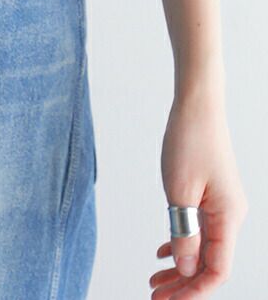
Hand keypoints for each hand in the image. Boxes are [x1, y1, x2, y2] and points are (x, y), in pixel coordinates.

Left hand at [149, 85, 247, 294]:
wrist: (197, 106)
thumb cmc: (189, 141)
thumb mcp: (179, 191)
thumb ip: (183, 233)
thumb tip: (185, 270)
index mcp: (228, 218)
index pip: (216, 271)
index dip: (194, 291)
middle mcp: (230, 217)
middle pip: (209, 264)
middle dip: (183, 285)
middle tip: (154, 297)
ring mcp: (222, 206)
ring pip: (202, 248)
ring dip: (180, 268)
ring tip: (154, 282)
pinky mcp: (211, 196)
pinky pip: (199, 230)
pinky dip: (181, 244)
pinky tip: (163, 254)